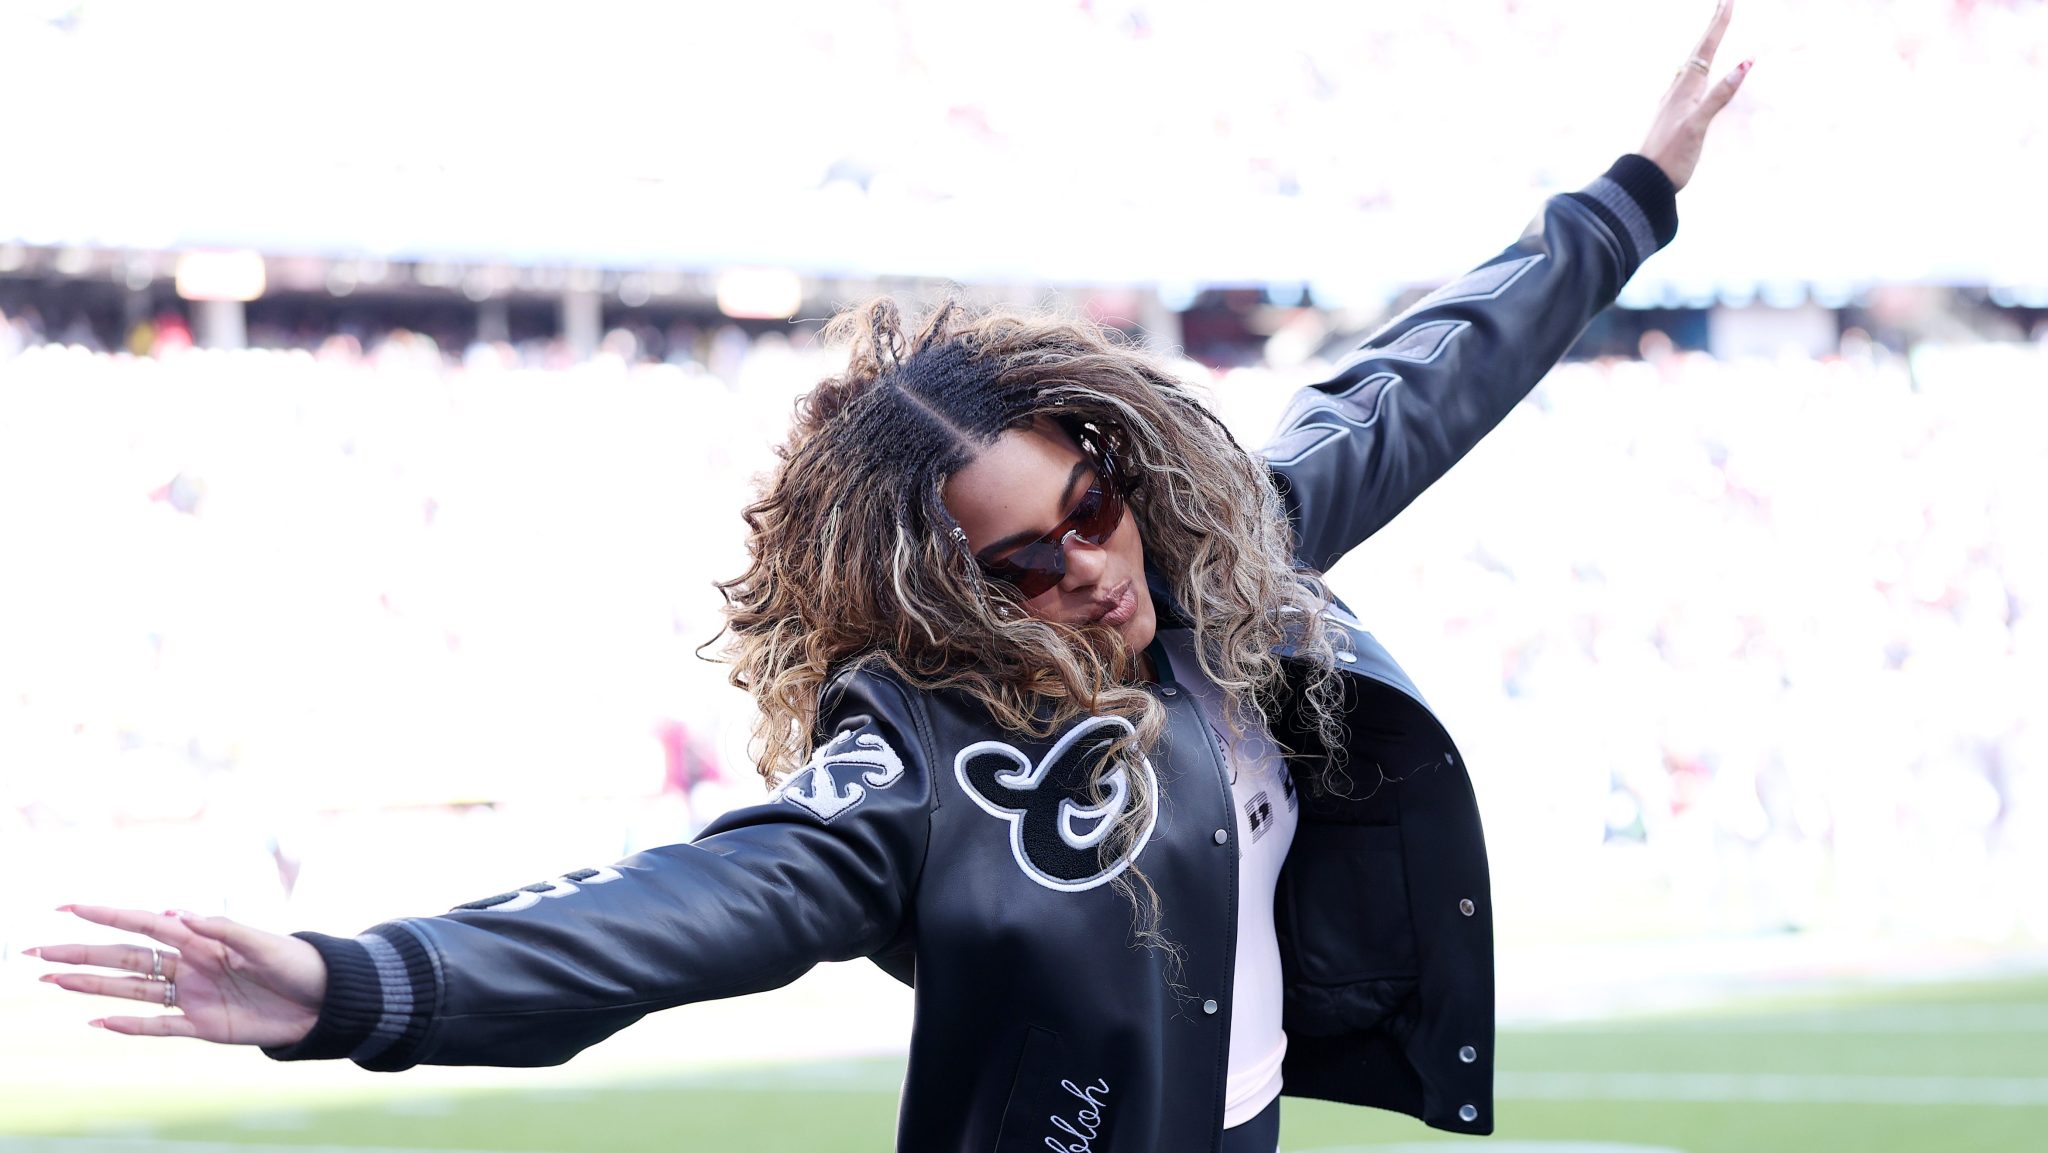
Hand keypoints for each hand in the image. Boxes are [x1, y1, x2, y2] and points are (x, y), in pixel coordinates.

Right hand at [30, 904, 325, 1046]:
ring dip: (91, 985)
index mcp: (202, 939)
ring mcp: (192, 996)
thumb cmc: (298, 963)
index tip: (70, 907)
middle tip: (37, 951)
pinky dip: (128, 1025)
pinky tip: (96, 1020)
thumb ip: (224, 928)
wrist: (325, 1002)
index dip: (108, 915)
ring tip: (51, 980)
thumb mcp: (265, 943)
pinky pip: (157, 1026)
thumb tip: (178, 912)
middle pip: (125, 958)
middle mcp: (189, 966)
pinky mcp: (202, 1026)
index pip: (145, 924)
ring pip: (130, 989)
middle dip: (81, 953)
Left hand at [1640, 0, 1751, 190]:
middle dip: (1714, 25)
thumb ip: (1719, 95)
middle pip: (1699, 50)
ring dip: (1705, 43)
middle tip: (1724, 2)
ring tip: (1713, 29)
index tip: (1728, 0)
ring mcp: (1675, 101)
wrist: (1645, 180)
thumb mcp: (1697, 125)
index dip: (1719, 24)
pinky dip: (1700, 68)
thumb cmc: (1671, 155)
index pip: (1706, 48)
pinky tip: (1695, 72)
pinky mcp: (1674, 114)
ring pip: (1693, 63)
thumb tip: (1745, 64)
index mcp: (1685, 88)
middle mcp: (1679, 89)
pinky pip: (1690, 81)